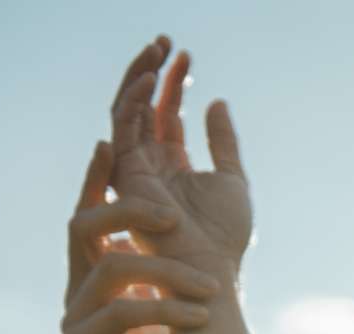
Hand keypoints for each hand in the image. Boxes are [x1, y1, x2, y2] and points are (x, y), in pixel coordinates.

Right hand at [61, 140, 221, 333]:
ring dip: (165, 270)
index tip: (110, 142)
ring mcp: (74, 323)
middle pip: (82, 227)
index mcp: (92, 277)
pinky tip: (199, 316)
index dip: (94, 179)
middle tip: (171, 216)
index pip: (88, 217)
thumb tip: (180, 232)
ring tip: (213, 286)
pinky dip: (164, 309)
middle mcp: (75, 293)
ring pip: (109, 270)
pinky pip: (120, 316)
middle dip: (126, 210)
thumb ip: (163, 272)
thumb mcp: (167, 309)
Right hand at [109, 36, 251, 276]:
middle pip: (142, 108)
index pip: (166, 115)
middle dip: (150, 72)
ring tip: (157, 49)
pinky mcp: (124, 179)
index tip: (185, 55)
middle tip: (165, 40)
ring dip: (140, 78)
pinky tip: (150, 78)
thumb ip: (223, 142)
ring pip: (127, 113)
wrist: (210, 273)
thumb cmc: (224, 240)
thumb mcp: (232, 180)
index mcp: (170, 167)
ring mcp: (133, 172)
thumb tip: (217, 102)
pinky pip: (122, 132)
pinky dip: (133, 102)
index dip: (174, 83)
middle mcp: (147, 166)